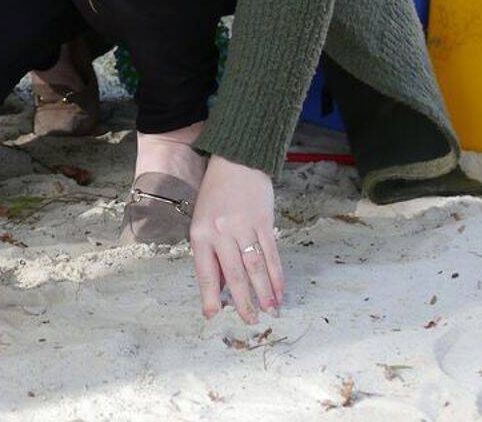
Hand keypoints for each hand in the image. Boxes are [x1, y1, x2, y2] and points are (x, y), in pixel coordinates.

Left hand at [188, 154, 284, 323]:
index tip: (213, 316)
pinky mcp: (264, 222)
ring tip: (270, 311)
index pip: (205, 271)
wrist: (237, 161)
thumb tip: (219, 287)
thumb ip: (210, 253)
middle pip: (234, 274)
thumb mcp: (202, 220)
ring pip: (256, 267)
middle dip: (243, 301)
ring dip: (264, 292)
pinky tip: (280, 290)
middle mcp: (221, 231)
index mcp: (201, 232)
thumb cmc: (216, 194)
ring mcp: (244, 226)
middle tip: (250, 320)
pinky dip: (277, 275)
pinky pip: (271, 254)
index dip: (209, 295)